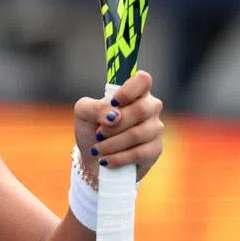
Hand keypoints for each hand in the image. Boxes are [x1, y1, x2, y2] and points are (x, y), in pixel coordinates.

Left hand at [73, 71, 163, 185]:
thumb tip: (113, 116)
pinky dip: (118, 157)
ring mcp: (155, 128)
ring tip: (98, 149)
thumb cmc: (91, 128)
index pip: (143, 80)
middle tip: (99, 133)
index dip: (129, 90)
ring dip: (112, 143)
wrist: (94, 157)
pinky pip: (140, 153)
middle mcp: (149, 107)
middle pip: (141, 109)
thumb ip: (94, 107)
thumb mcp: (83, 112)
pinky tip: (105, 160)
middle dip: (115, 125)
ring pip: (138, 134)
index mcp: (134, 92)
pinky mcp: (156, 149)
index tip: (113, 102)